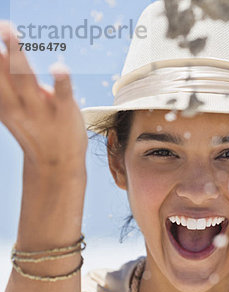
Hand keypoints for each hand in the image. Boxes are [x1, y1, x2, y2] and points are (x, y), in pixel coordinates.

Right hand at [0, 21, 86, 173]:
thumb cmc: (36, 129)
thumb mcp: (14, 107)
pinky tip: (58, 68)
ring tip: (8, 31)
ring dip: (17, 55)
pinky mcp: (65, 112)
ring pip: (26, 79)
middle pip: (2, 74)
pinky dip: (61, 81)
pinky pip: (62, 95)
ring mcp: (41, 109)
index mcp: (5, 102)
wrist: (57, 166)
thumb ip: (7, 81)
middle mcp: (19, 105)